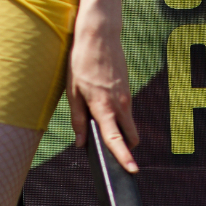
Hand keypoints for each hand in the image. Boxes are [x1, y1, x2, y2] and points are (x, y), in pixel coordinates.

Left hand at [67, 14, 138, 171]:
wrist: (99, 35)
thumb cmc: (82, 62)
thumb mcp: (73, 92)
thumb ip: (78, 119)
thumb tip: (81, 142)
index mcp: (103, 106)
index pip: (116, 138)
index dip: (124, 156)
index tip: (132, 170)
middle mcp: (120, 104)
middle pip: (131, 136)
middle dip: (125, 145)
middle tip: (109, 147)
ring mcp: (127, 96)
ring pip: (128, 122)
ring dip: (120, 127)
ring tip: (96, 114)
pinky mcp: (128, 88)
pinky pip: (126, 109)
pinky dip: (118, 113)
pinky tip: (101, 98)